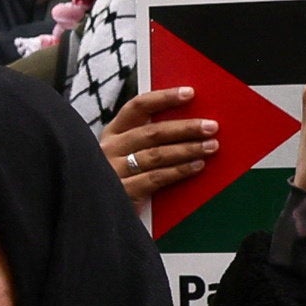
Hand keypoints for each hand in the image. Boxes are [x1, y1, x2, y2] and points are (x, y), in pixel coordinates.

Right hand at [95, 82, 216, 211]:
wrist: (95, 211)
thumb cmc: (117, 178)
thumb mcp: (124, 153)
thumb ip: (147, 139)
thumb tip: (185, 124)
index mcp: (112, 133)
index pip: (137, 107)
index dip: (164, 98)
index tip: (189, 93)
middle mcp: (110, 148)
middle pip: (152, 132)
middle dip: (185, 128)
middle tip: (210, 127)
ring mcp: (114, 170)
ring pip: (157, 155)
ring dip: (187, 149)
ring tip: (210, 147)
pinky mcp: (123, 192)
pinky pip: (156, 178)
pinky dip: (179, 171)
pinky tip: (196, 166)